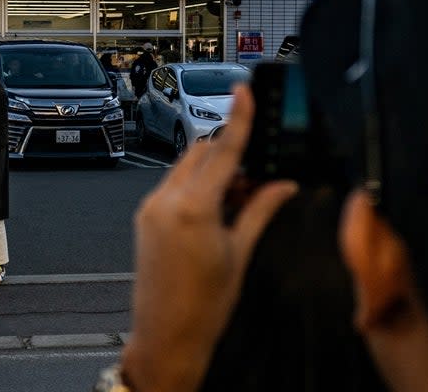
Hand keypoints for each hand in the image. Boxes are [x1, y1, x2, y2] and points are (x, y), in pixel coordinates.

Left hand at [121, 85, 297, 391]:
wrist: (166, 337)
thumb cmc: (203, 306)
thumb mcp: (240, 253)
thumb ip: (261, 210)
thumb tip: (283, 185)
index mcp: (194, 209)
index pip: (223, 150)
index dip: (238, 118)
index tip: (243, 91)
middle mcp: (166, 202)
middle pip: (202, 152)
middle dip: (229, 155)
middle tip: (257, 178)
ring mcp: (151, 208)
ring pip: (187, 167)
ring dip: (212, 172)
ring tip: (237, 202)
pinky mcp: (145, 217)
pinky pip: (173, 185)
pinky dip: (196, 187)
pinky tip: (215, 211)